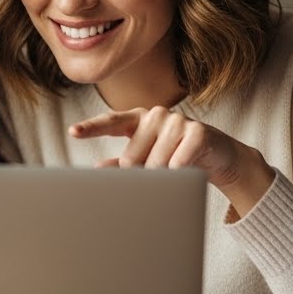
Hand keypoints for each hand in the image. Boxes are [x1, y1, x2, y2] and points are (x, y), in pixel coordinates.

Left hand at [70, 106, 273, 215]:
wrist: (219, 158)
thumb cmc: (178, 157)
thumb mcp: (150, 160)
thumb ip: (125, 163)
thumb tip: (99, 168)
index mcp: (139, 120)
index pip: (111, 122)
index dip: (91, 128)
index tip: (73, 132)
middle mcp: (156, 115)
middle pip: (131, 158)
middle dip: (141, 176)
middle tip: (158, 176)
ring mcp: (177, 120)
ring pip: (155, 164)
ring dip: (163, 178)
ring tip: (175, 172)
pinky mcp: (198, 131)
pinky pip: (178, 163)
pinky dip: (179, 173)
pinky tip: (186, 170)